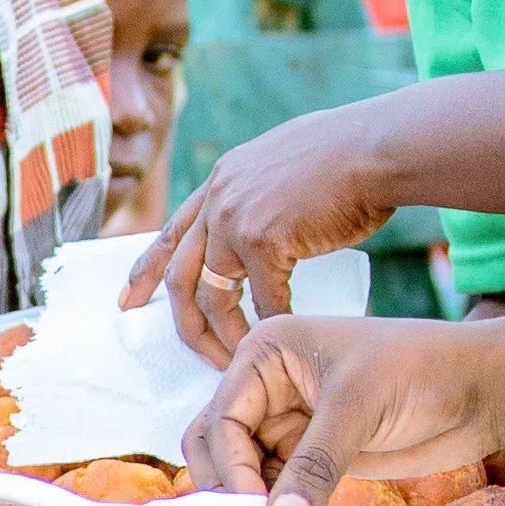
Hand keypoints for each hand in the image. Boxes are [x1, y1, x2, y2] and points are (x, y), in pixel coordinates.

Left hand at [133, 91, 423, 351]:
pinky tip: (287, 337)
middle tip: (197, 354)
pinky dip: (275, 324)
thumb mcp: (287, 164)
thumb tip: (272, 217)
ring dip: (227, 335)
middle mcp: (218, 199)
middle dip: (183, 322)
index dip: (146, 270)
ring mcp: (235, 219)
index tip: (128, 300)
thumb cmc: (352, 155)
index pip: (172, 233)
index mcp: (221, 181)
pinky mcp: (262, 240)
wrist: (376, 145)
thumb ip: (264, 192)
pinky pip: (263, 300)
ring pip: (214, 296)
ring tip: (241, 359)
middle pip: (180, 274)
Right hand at [192, 313, 504, 505]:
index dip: (230, 463)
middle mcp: (269, 385)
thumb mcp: (360, 407)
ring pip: (243, 469)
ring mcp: (290, 421)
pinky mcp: (314, 453)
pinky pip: (278, 486)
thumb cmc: (423, 368)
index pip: (223, 415)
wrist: (479, 389)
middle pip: (217, 442)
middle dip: (228, 481)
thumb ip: (315, 462)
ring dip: (251, 498)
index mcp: (268, 352)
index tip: (254, 503)